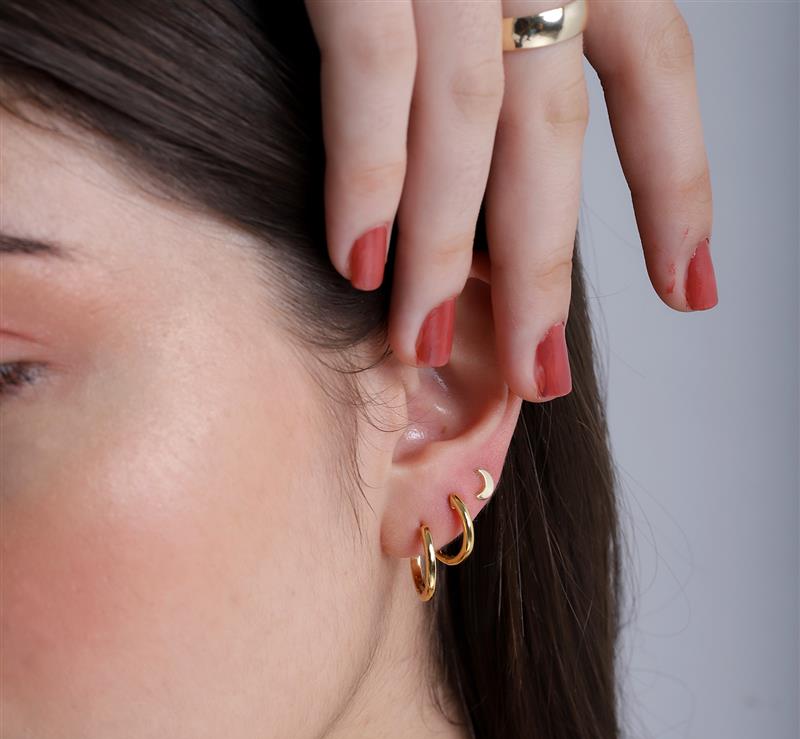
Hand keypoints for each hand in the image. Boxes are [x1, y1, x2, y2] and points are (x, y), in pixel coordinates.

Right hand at [304, 0, 717, 401]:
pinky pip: (370, 79)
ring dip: (445, 253)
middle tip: (537, 374)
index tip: (689, 290)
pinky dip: (366, 179)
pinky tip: (357, 262)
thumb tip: (476, 169)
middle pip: (551, 139)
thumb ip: (492, 51)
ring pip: (464, 130)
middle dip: (543, 272)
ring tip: (424, 343)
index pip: (654, 75)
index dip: (675, 190)